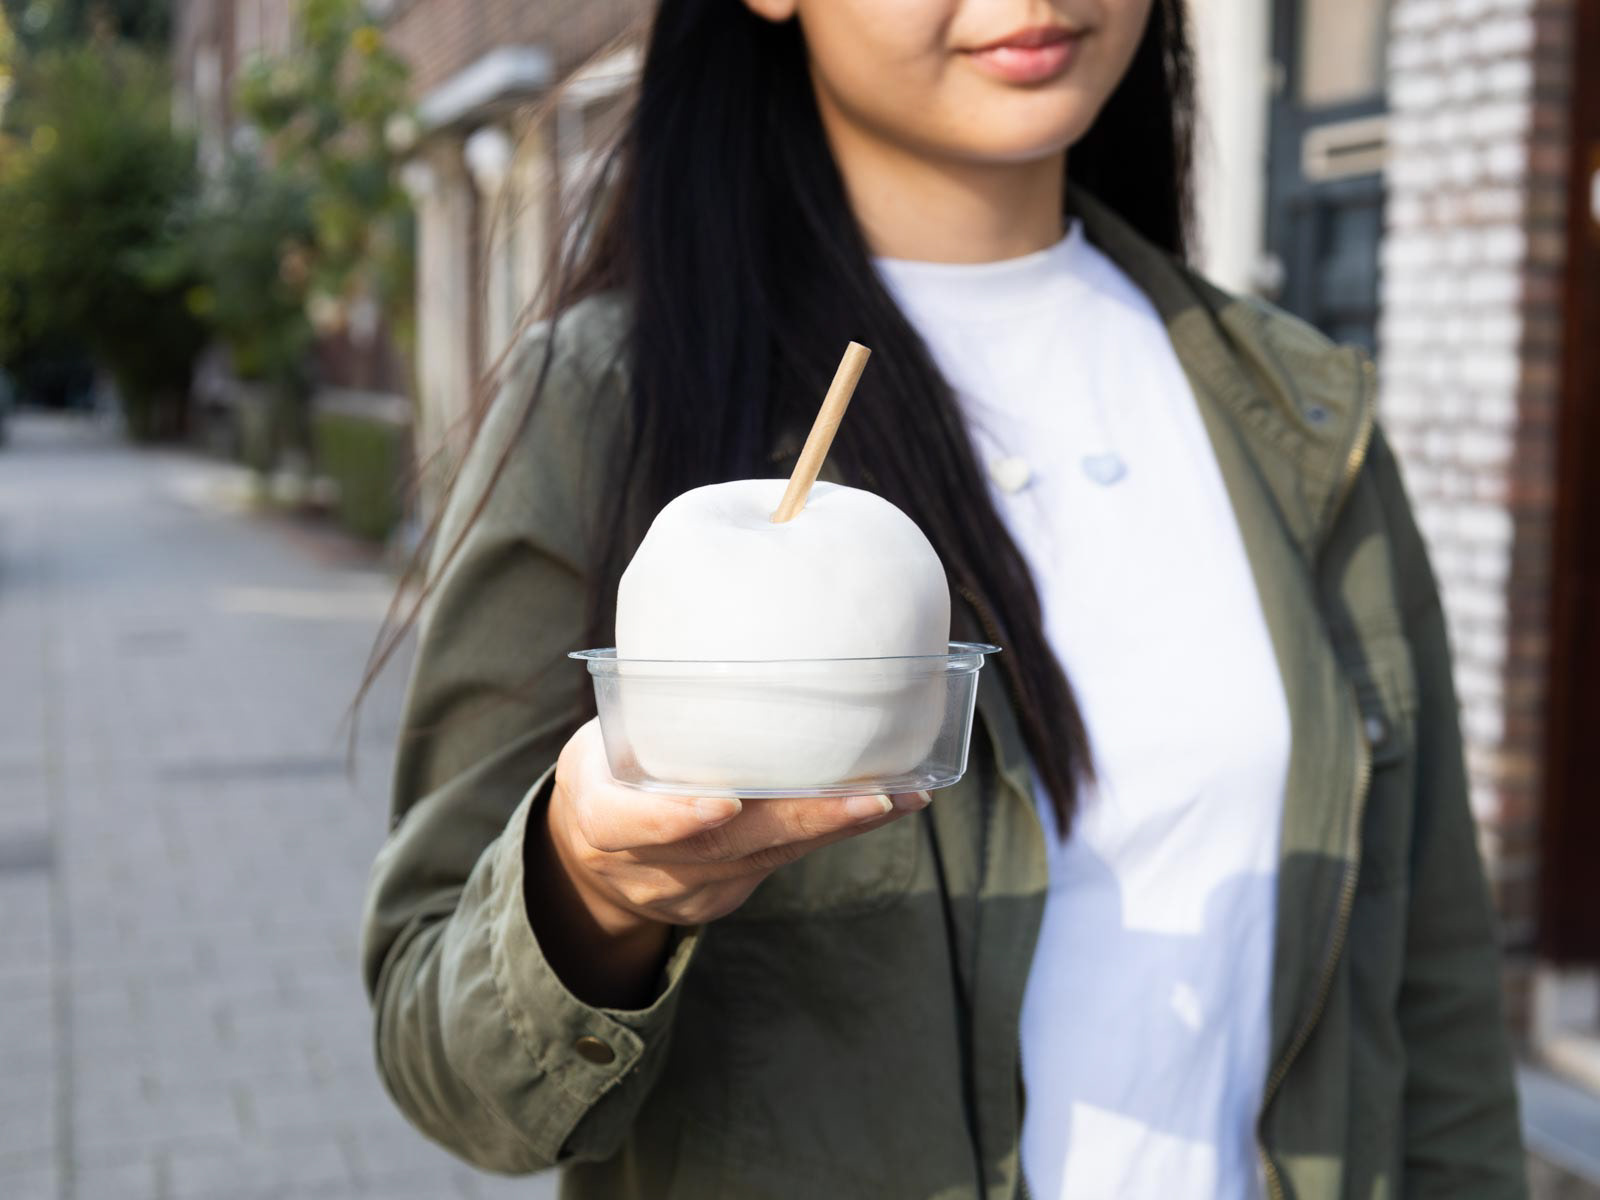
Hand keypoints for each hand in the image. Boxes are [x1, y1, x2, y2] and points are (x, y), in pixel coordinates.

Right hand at [546, 718, 929, 936]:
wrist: (595, 852)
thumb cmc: (611, 763)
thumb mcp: (607, 732)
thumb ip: (652, 701)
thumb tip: (731, 607)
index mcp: (597, 811)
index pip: (622, 823)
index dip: (673, 817)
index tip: (726, 801)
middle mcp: (640, 861)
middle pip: (722, 848)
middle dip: (801, 820)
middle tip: (869, 795)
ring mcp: (685, 887)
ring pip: (767, 859)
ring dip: (838, 826)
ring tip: (898, 795)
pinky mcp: (724, 895)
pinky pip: (785, 862)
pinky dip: (837, 831)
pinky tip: (890, 805)